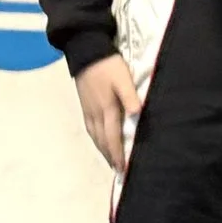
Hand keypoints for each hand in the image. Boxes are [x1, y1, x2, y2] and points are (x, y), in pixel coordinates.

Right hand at [75, 55, 139, 173]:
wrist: (85, 51)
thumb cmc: (107, 65)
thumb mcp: (123, 78)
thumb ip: (130, 96)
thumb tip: (136, 113)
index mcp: (107, 109)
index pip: (113, 137)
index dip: (118, 154)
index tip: (122, 169)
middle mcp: (96, 114)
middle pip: (102, 141)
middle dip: (110, 157)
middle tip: (118, 171)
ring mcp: (88, 110)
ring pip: (95, 136)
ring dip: (102, 150)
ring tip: (110, 161)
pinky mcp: (85, 105)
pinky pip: (90, 128)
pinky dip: (95, 139)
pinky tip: (99, 141)